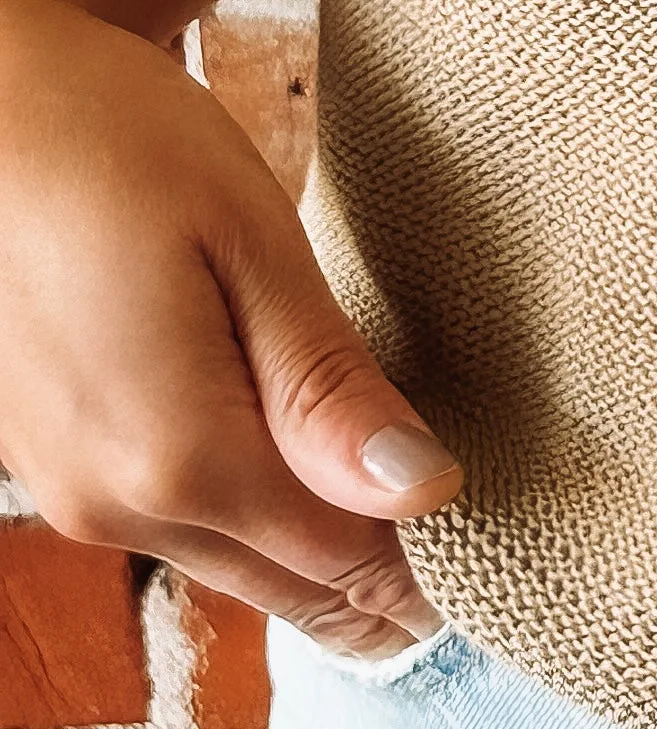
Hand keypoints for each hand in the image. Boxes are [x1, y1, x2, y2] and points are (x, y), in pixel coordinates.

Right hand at [0, 0, 459, 661]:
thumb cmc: (118, 142)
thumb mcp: (249, 242)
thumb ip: (327, 385)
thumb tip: (424, 492)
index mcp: (176, 461)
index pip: (348, 565)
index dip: (440, 557)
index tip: (521, 527)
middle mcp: (116, 508)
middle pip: (297, 585)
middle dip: (393, 564)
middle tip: (495, 504)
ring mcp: (78, 497)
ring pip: (244, 563)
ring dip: (329, 536)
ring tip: (413, 464)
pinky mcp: (63, 468)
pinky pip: (191, 523)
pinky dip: (265, 505)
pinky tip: (313, 444)